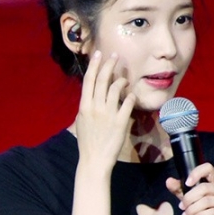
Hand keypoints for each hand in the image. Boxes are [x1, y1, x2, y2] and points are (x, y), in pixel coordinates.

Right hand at [74, 52, 135, 170]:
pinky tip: (131, 96)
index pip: (89, 80)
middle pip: (103, 79)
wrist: (94, 160)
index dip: (94, 65)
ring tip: (124, 80)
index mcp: (84, 106)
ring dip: (122, 80)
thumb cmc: (88, 142)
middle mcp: (95, 107)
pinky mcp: (120, 122)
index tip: (99, 54)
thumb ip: (87, 106)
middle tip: (115, 55)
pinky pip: (128, 103)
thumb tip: (91, 94)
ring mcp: (108, 114)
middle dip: (109, 64)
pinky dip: (131, 97)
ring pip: (116, 88)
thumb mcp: (82, 121)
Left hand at [165, 163, 213, 214]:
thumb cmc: (206, 214)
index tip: (187, 184)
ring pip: (207, 201)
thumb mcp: (191, 200)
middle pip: (204, 187)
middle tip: (182, 207)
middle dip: (189, 198)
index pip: (208, 168)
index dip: (196, 173)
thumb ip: (180, 190)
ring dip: (192, 209)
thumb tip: (169, 181)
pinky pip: (212, 212)